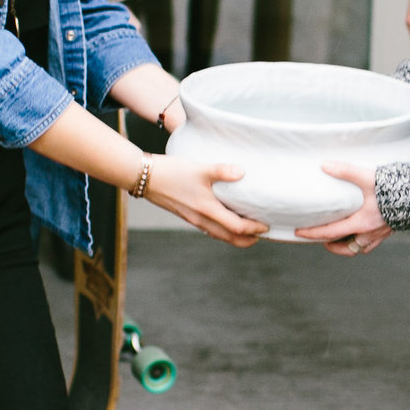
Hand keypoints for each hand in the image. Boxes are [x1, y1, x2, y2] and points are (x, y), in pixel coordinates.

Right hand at [143, 155, 266, 246]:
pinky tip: (223, 220)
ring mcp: (193, 219)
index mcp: (207, 210)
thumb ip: (222, 171)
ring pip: (218, 234)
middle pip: (229, 238)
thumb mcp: (199, 169)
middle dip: (247, 240)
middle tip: (261, 236)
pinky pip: (208, 228)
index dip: (254, 229)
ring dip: (234, 236)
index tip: (266, 226)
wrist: (143, 177)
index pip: (237, 228)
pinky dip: (221, 229)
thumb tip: (242, 172)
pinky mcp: (186, 215)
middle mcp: (201, 219)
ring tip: (247, 231)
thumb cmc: (171, 172)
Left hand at [296, 162, 391, 254]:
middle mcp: (371, 233)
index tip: (299, 233)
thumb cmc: (395, 187)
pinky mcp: (392, 229)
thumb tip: (324, 165)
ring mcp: (382, 234)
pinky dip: (363, 240)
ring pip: (360, 248)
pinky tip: (361, 230)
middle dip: (331, 246)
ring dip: (348, 245)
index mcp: (362, 223)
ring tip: (340, 237)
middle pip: (346, 248)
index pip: (330, 233)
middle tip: (321, 239)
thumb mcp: (367, 177)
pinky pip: (373, 243)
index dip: (313, 234)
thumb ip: (345, 171)